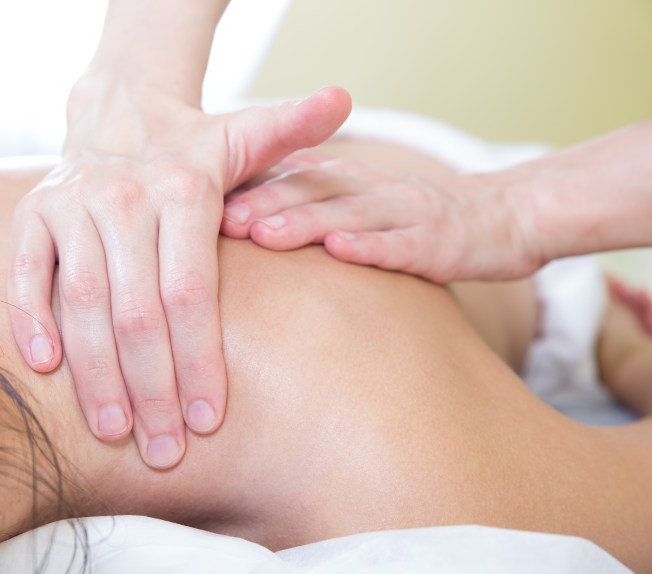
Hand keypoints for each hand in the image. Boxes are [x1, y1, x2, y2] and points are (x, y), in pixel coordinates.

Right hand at [8, 86, 350, 468]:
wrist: (118, 112)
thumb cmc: (192, 147)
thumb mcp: (244, 133)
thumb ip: (291, 127)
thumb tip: (344, 98)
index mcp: (182, 190)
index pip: (192, 290)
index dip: (201, 359)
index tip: (209, 419)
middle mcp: (123, 198)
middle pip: (137, 310)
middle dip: (152, 387)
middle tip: (164, 449)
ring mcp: (71, 206)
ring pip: (82, 303)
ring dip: (96, 374)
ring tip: (116, 432)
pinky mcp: (31, 216)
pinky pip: (24, 274)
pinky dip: (30, 320)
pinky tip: (48, 369)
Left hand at [221, 153, 540, 281]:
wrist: (510, 217)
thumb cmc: (427, 221)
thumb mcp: (370, 207)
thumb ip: (322, 209)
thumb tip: (262, 221)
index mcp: (354, 185)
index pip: (294, 180)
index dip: (250, 190)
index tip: (204, 206)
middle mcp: (375, 192)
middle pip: (311, 194)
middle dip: (263, 205)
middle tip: (217, 220)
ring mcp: (408, 215)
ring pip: (349, 215)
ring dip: (303, 224)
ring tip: (262, 234)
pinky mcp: (441, 243)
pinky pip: (403, 244)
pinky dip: (371, 247)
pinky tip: (342, 251)